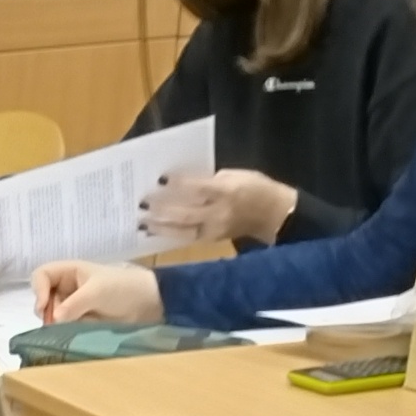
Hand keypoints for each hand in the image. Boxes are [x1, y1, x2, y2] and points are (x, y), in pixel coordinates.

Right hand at [32, 258, 161, 327]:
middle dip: (46, 311)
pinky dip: (62, 333)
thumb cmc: (122, 288)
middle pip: (42, 299)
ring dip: (53, 324)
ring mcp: (71, 306)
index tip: (44, 307)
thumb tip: (53, 320)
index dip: (38, 290)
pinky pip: (61, 329)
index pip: (41, 276)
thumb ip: (74, 304)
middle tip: (55, 324)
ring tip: (66, 329)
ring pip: (50, 316)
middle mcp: (67, 288)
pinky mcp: (77, 323)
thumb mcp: (97, 291)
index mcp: (70, 272)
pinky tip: (70, 335)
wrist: (146, 305)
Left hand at [140, 166, 292, 248]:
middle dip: (162, 209)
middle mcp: (219, 212)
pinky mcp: (212, 240)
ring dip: (161, 227)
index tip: (160, 179)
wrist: (272, 213)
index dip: (178, 184)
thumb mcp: (235, 175)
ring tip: (143, 222)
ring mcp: (214, 229)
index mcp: (226, 191)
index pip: (198, 188)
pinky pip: (188, 238)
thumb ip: (210, 179)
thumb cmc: (253, 187)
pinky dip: (171, 235)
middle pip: (186, 213)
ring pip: (183, 230)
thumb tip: (184, 182)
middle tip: (142, 203)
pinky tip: (156, 232)